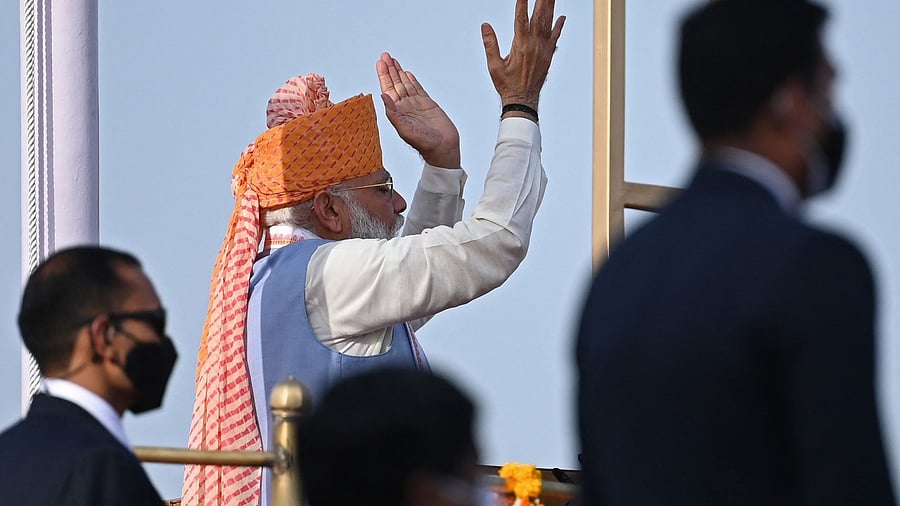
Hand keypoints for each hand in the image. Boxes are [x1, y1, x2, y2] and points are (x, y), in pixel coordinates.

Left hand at [377, 52, 460, 167]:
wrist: (443, 147)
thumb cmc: (424, 143)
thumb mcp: (405, 129)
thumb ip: (393, 113)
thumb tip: (383, 96)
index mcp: (397, 111)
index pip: (388, 89)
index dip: (384, 76)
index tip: (381, 63)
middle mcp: (405, 106)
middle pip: (395, 83)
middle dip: (389, 70)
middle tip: (384, 56)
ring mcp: (416, 104)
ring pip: (405, 84)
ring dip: (399, 72)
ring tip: (393, 60)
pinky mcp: (428, 104)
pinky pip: (418, 89)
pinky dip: (412, 81)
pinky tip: (407, 73)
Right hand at [481, 0, 565, 111]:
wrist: (523, 101)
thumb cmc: (506, 85)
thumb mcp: (494, 66)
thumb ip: (490, 44)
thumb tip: (485, 26)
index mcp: (521, 46)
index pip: (521, 18)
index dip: (522, 3)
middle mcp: (535, 45)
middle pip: (539, 16)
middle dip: (541, 0)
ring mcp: (544, 49)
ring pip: (548, 23)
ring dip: (550, 7)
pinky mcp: (548, 55)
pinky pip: (555, 37)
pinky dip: (559, 26)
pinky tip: (562, 16)